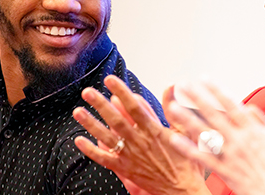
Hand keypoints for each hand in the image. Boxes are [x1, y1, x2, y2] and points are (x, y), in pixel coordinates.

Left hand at [73, 75, 207, 194]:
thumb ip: (173, 108)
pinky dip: (91, 150)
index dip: (122, 92)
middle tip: (87, 92)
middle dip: (101, 104)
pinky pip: (104, 159)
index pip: (135, 107)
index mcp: (155, 131)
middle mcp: (140, 142)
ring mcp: (131, 156)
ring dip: (91, 124)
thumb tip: (170, 86)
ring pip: (107, 138)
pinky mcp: (125, 169)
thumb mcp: (186, 131)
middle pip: (117, 120)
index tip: (111, 80)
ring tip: (78, 111)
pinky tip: (79, 140)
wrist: (182, 191)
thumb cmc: (186, 162)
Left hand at [165, 83, 264, 194]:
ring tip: (173, 108)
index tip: (205, 78)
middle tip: (183, 85)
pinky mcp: (225, 172)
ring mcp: (230, 157)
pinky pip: (203, 160)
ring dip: (187, 120)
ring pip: (204, 135)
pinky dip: (188, 149)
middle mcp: (239, 141)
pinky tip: (175, 140)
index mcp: (255, 131)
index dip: (217, 90)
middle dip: (197, 99)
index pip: (232, 106)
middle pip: (213, 115)